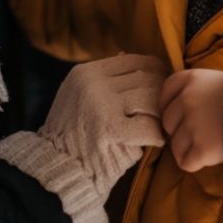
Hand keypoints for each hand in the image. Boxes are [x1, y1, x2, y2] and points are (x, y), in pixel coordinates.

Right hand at [0, 54, 165, 222]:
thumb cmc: (75, 136)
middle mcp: (93, 82)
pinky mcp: (109, 129)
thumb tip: (128, 54)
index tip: (163, 88)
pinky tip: (155, 142)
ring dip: (161, 114)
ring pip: (151, 98)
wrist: (55, 168)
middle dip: (162, 95)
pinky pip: (149, 125)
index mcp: (86, 72)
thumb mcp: (79, 95)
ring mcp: (100, 104)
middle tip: (167, 110)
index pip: (135, 60)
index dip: (156, 73)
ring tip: (160, 125)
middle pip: (146, 77)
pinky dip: (157, 135)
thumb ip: (105, 79)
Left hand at [159, 69, 222, 171]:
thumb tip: (182, 104)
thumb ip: (199, 89)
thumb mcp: (220, 80)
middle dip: (180, 129)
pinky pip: (185, 162)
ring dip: (188, 148)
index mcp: (190, 79)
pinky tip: (209, 157)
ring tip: (209, 145)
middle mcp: (187, 100)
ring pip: (175, 145)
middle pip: (168, 121)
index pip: (166, 92)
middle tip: (201, 132)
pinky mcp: (201, 149)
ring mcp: (193, 125)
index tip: (180, 114)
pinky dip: (195, 162)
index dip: (170, 105)